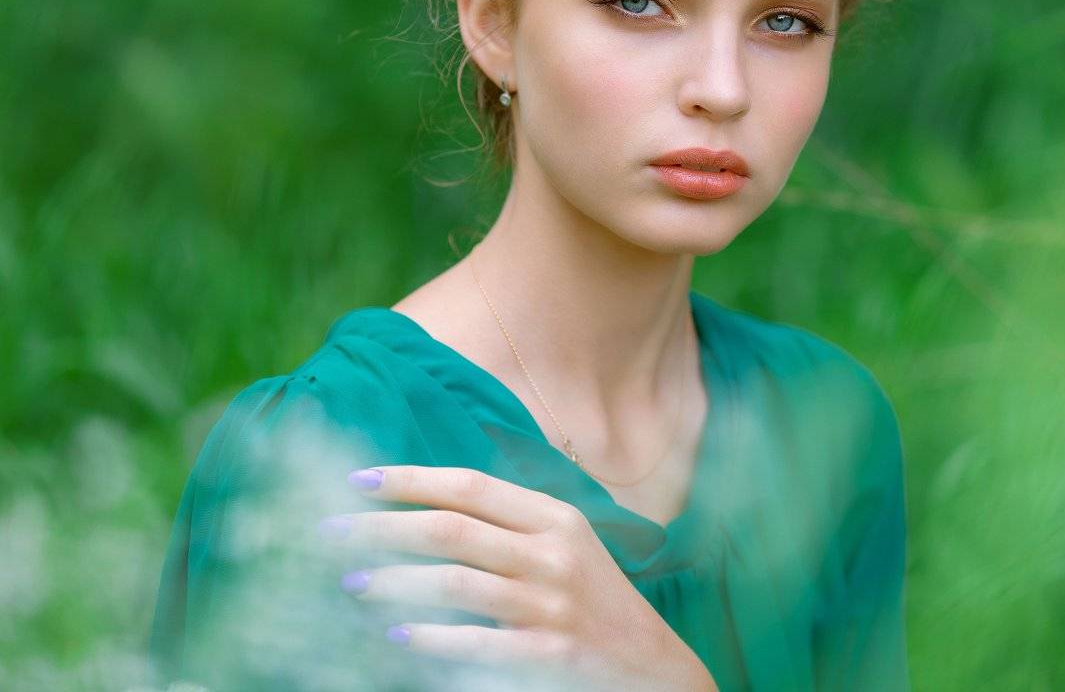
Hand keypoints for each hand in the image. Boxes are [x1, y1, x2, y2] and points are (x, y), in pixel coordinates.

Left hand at [318, 464, 716, 690]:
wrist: (652, 664)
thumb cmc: (595, 600)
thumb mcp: (567, 544)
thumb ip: (513, 520)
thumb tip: (431, 502)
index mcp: (555, 517)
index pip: (470, 486)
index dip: (411, 480)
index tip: (357, 481)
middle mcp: (554, 553)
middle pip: (451, 529)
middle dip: (382, 528)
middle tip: (332, 533)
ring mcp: (552, 603)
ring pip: (455, 582)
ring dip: (394, 582)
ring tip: (353, 583)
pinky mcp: (550, 653)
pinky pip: (477, 642)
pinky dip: (431, 638)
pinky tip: (396, 635)